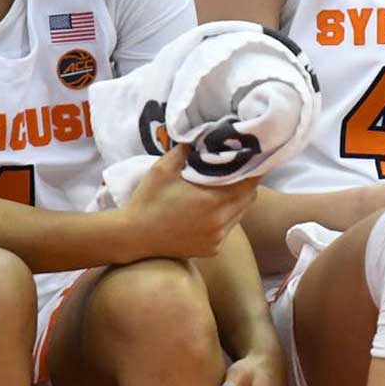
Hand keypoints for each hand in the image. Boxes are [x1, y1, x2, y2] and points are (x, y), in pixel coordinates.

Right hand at [123, 145, 258, 260]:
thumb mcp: (163, 168)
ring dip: (237, 201)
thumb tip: (203, 136)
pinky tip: (211, 210)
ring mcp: (218, 238)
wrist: (132, 236)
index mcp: (214, 201)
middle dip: (246, 183)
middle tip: (237, 171)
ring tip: (225, 189)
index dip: (252, 169)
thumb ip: (186, 150)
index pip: (249, 182)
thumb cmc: (148, 200)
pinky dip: (226, 218)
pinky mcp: (213, 249)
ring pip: (240, 214)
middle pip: (249, 198)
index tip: (249, 158)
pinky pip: (229, 229)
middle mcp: (221, 221)